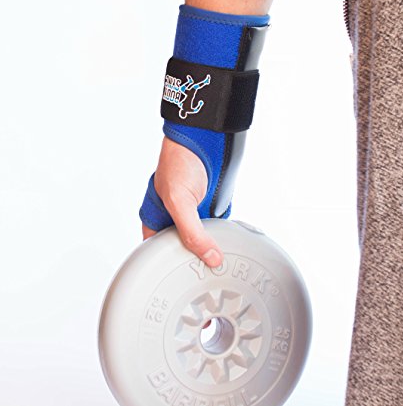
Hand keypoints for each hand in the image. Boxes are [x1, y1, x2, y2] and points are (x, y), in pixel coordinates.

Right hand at [142, 136, 223, 267]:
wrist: (205, 139)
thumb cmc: (180, 163)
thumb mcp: (180, 201)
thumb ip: (192, 232)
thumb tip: (211, 258)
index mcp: (155, 219)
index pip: (155, 252)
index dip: (165, 266)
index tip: (180, 281)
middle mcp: (173, 220)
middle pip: (181, 250)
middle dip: (192, 262)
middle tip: (205, 279)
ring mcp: (194, 216)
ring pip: (201, 242)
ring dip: (209, 252)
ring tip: (219, 270)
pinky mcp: (211, 211)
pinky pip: (216, 231)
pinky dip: (221, 240)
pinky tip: (228, 252)